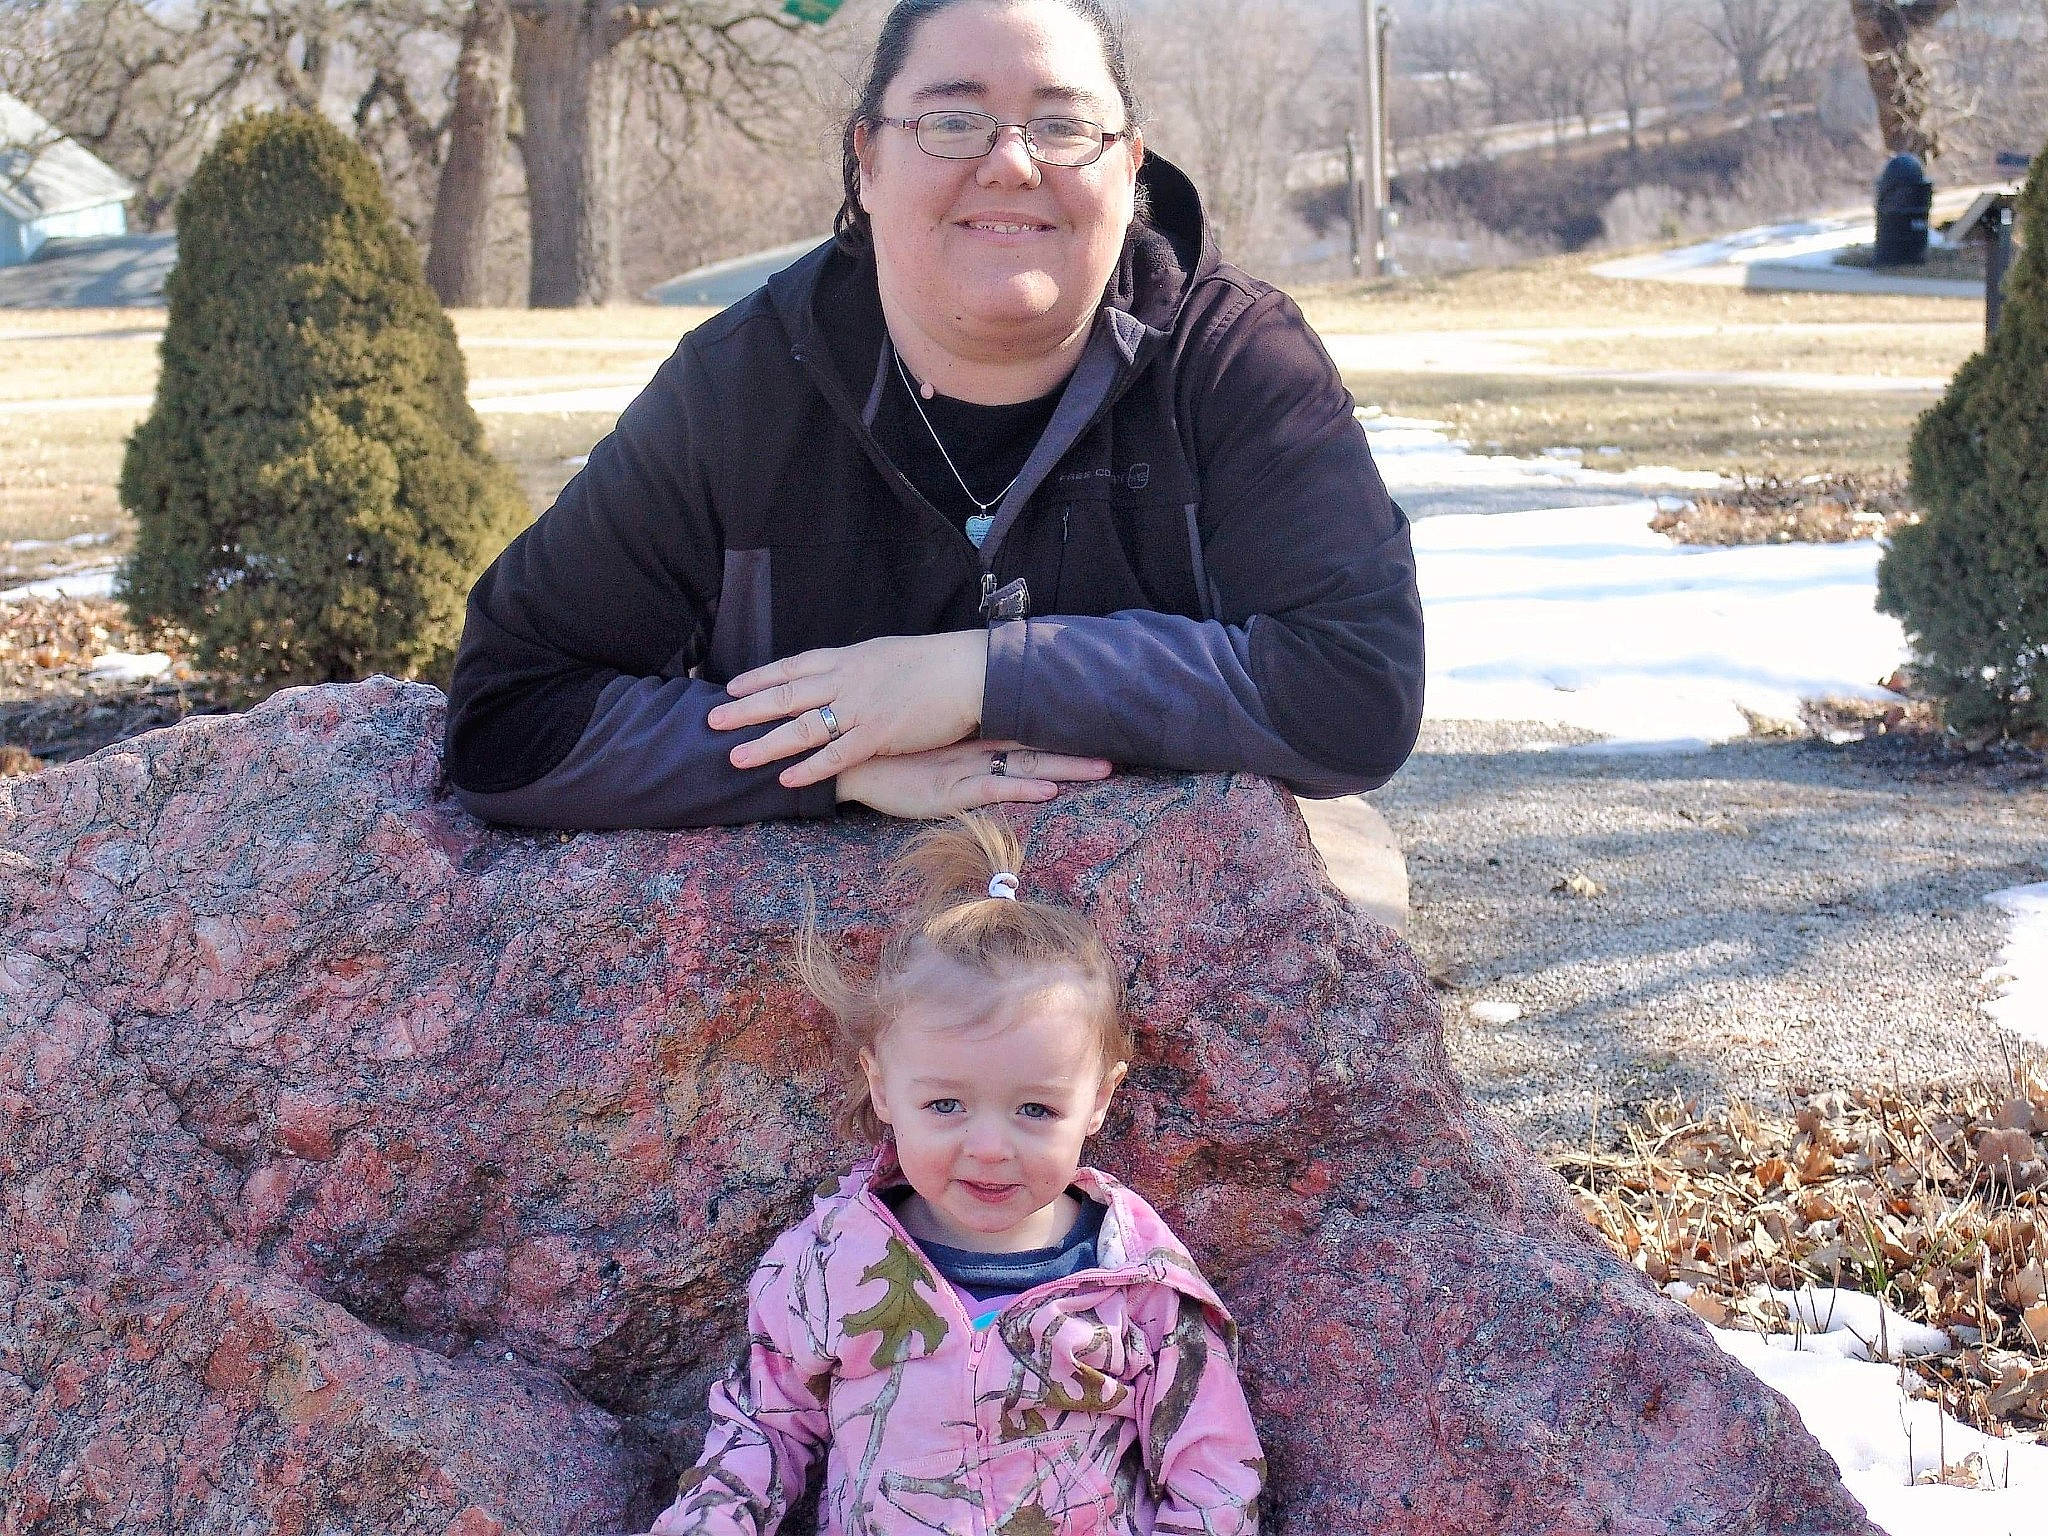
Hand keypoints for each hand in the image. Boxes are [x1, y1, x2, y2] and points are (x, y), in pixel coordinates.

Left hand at [707, 632, 987, 788]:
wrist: (968, 671)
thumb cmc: (933, 664)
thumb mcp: (884, 655)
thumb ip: (856, 667)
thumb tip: (837, 673)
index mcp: (847, 659)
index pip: (792, 667)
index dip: (759, 678)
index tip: (731, 687)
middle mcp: (846, 681)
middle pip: (786, 696)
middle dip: (746, 710)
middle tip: (712, 721)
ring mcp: (860, 709)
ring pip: (802, 728)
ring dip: (766, 744)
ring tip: (735, 757)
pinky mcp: (878, 735)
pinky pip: (836, 755)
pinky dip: (809, 768)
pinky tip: (785, 779)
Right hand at [835, 741, 1111, 818]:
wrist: (843, 762)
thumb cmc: (883, 754)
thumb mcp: (924, 742)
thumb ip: (951, 736)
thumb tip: (980, 731)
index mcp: (971, 735)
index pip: (1025, 727)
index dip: (1060, 726)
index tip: (1096, 721)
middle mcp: (974, 748)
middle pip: (1036, 745)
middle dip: (1076, 747)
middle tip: (1119, 747)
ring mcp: (964, 769)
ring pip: (1024, 767)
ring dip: (1064, 768)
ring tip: (1102, 767)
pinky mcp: (949, 793)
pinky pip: (992, 791)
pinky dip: (1021, 793)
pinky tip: (1048, 793)